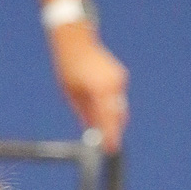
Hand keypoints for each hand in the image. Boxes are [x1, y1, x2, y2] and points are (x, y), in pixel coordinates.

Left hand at [48, 22, 128, 152]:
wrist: (76, 40)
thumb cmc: (69, 67)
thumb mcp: (72, 95)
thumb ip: (85, 113)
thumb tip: (92, 130)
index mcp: (99, 90)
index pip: (107, 119)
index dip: (110, 136)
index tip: (110, 149)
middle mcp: (113, 85)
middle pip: (118, 115)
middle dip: (114, 129)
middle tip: (108, 142)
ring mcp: (119, 79)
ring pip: (119, 106)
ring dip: (112, 117)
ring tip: (104, 127)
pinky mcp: (121, 76)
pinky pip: (118, 97)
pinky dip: (112, 105)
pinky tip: (102, 107)